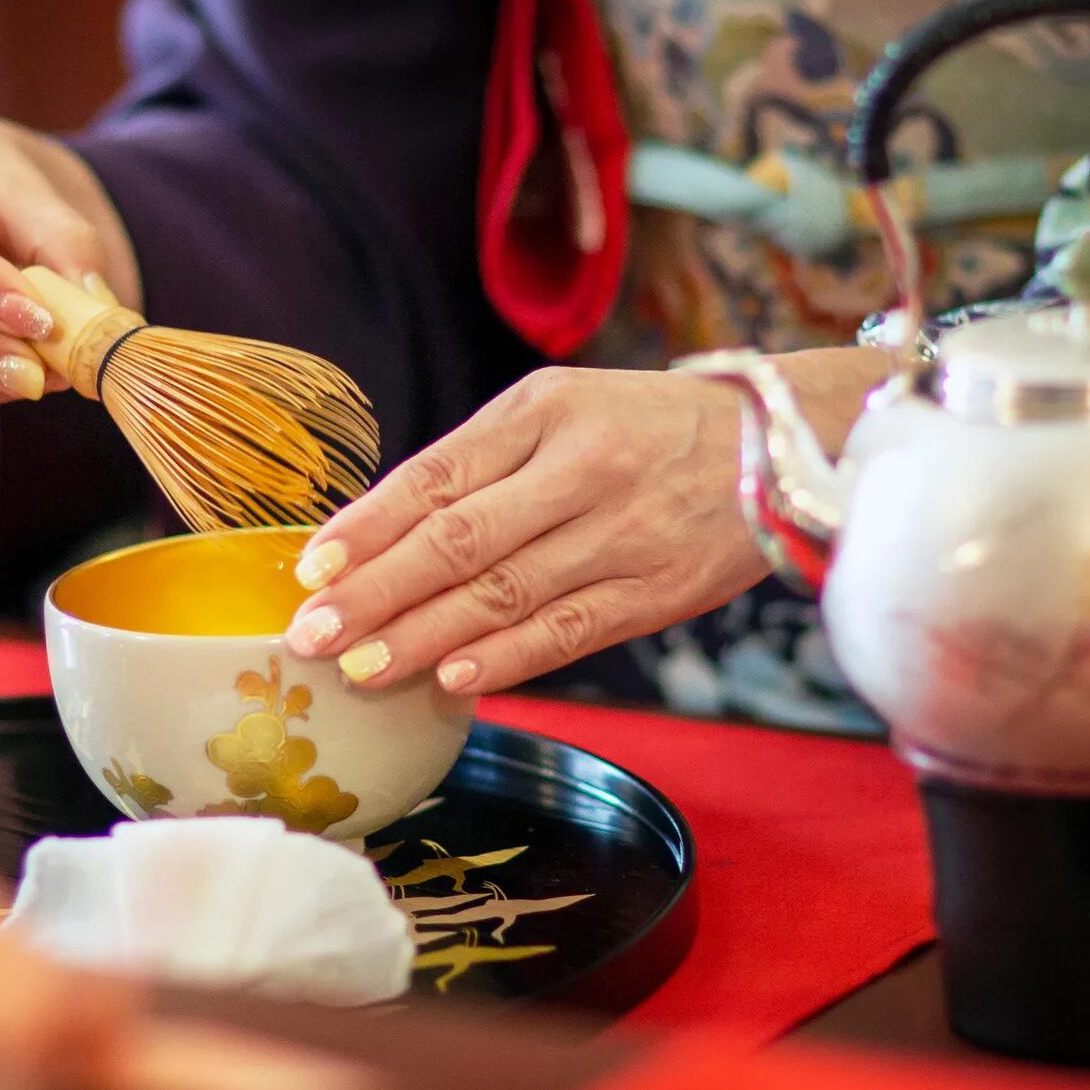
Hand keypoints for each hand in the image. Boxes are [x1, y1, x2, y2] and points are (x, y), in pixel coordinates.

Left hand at [280, 347, 884, 695]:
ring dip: (425, 637)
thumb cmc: (646, 428)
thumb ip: (483, 464)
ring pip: (506, 594)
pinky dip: (508, 658)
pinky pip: (569, 631)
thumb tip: (381, 538)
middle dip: (376, 593)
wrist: (780, 445)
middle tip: (310, 635)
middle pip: (460, 540)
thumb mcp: (563, 410)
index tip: (309, 567)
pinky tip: (454, 679)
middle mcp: (582, 467)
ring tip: (362, 669)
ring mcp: (623, 532)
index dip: (369, 526)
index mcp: (546, 410)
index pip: (438, 474)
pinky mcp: (658, 590)